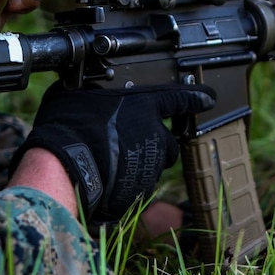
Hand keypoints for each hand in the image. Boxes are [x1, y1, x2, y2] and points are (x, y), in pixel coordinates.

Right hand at [12, 82, 215, 221]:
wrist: (66, 166)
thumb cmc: (69, 123)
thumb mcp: (79, 92)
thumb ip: (95, 91)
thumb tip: (84, 84)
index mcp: (145, 106)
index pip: (180, 98)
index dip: (195, 97)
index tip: (208, 98)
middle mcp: (155, 134)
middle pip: (168, 142)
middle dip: (156, 143)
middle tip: (130, 141)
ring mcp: (151, 164)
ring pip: (154, 165)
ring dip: (140, 162)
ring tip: (112, 162)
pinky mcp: (142, 190)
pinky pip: (139, 185)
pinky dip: (127, 183)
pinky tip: (106, 178)